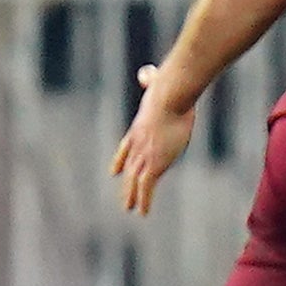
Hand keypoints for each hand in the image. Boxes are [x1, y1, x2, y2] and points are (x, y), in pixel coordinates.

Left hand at [109, 66, 195, 215]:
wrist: (169, 95)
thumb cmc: (168, 87)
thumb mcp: (157, 84)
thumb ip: (151, 80)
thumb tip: (148, 72)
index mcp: (139, 128)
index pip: (127, 148)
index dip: (122, 160)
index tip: (115, 172)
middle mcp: (138, 144)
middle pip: (130, 168)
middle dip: (127, 184)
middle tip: (125, 199)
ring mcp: (144, 155)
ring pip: (136, 181)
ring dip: (134, 197)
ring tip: (131, 210)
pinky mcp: (153, 163)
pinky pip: (146, 188)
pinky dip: (144, 201)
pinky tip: (143, 213)